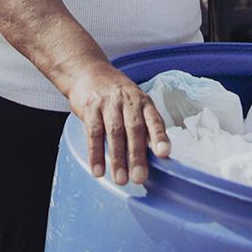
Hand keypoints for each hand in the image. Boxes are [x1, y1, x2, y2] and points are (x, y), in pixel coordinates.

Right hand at [63, 63, 170, 185]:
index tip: (164, 153)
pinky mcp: (90, 108)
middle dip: (137, 155)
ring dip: (117, 158)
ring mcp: (108, 104)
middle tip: (139, 178)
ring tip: (120, 179)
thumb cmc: (117, 95)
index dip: (159, 136)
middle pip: (134, 129)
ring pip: (114, 133)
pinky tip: (98, 170)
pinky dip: (95, 154)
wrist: (88, 72)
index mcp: (143, 102)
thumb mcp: (135, 104)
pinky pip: (93, 133)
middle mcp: (127, 101)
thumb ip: (144, 125)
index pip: (154, 120)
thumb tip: (155, 155)